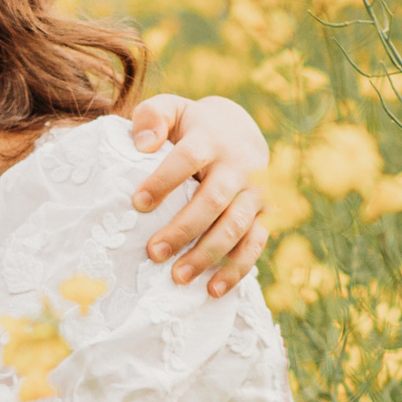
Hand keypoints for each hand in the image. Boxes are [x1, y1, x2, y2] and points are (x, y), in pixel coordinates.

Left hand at [126, 93, 272, 294]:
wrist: (240, 131)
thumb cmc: (192, 127)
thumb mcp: (172, 110)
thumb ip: (152, 117)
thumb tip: (142, 145)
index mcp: (211, 139)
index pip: (189, 157)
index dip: (164, 180)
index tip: (137, 203)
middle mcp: (238, 167)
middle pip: (213, 200)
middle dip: (184, 229)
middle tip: (153, 252)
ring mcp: (254, 193)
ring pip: (235, 227)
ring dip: (208, 254)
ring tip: (178, 278)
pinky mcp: (264, 216)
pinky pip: (255, 245)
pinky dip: (236, 270)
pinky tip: (212, 291)